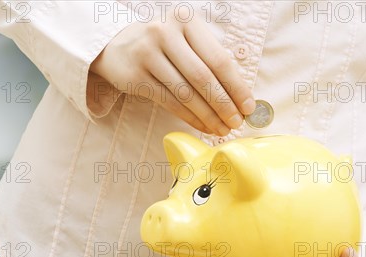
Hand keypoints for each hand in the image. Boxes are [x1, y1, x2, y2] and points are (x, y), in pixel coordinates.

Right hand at [89, 14, 254, 134]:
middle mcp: (165, 32)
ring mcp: (147, 53)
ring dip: (208, 116)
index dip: (236, 86)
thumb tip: (240, 96)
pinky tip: (203, 126)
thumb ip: (209, 59)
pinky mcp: (135, 75)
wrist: (116, 47)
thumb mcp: (185, 40)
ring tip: (222, 128)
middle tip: (237, 122)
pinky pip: (170, 102)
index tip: (249, 107)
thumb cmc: (162, 46)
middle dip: (224, 104)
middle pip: (203, 77)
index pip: (218, 58)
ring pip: (186, 93)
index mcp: (185, 20)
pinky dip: (190, 118)